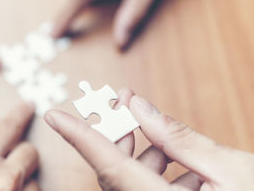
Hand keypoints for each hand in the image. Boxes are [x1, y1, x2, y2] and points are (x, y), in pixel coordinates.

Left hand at [45, 88, 253, 190]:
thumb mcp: (233, 171)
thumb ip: (179, 139)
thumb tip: (138, 105)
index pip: (109, 167)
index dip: (79, 137)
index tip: (54, 115)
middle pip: (118, 176)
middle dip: (121, 139)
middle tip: (127, 107)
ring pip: (133, 185)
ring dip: (146, 158)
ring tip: (164, 137)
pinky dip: (162, 178)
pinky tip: (187, 170)